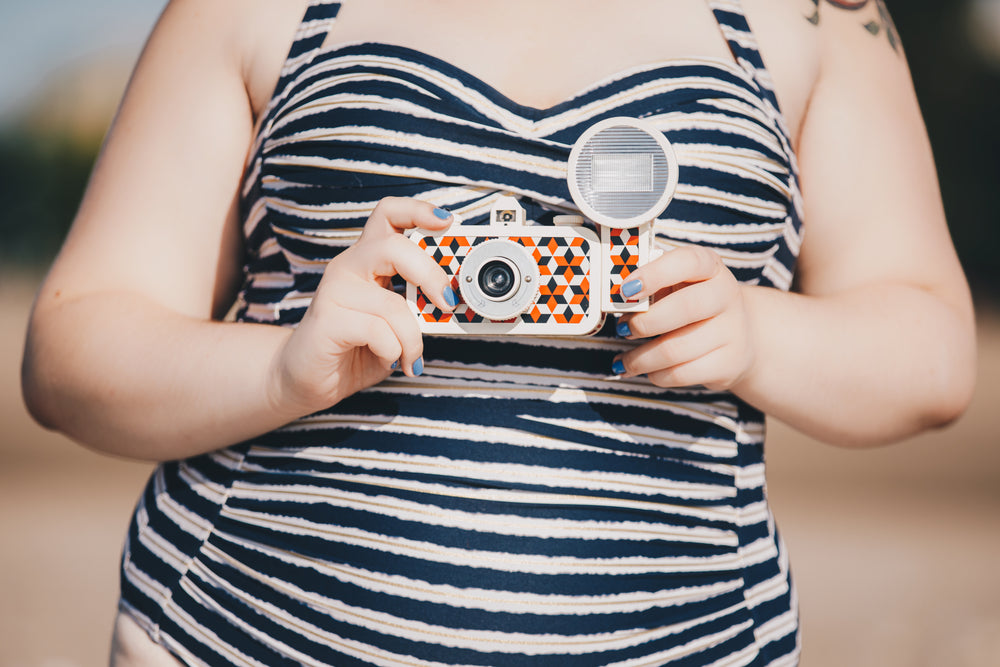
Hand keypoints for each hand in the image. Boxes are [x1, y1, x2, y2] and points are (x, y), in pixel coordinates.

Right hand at [267, 197, 458, 416]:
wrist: (309, 379)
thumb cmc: (358, 348)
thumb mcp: (397, 322)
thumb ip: (419, 306)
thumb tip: (451, 301)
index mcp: (368, 259)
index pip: (389, 215)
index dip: (418, 211)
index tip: (447, 221)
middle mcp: (349, 266)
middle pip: (393, 246)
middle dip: (430, 273)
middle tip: (447, 302)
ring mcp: (335, 290)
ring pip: (392, 304)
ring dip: (412, 339)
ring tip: (411, 358)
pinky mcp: (327, 319)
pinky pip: (378, 331)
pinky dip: (394, 352)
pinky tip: (389, 361)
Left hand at [611, 246, 756, 390]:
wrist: (740, 335)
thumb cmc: (692, 304)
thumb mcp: (677, 284)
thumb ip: (650, 285)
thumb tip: (615, 297)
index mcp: (711, 267)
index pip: (689, 261)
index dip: (655, 274)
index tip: (626, 290)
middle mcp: (726, 295)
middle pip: (685, 308)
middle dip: (644, 322)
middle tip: (623, 329)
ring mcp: (731, 331)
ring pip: (676, 349)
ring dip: (640, 359)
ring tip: (624, 362)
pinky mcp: (728, 363)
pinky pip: (682, 374)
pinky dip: (656, 375)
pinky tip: (647, 371)